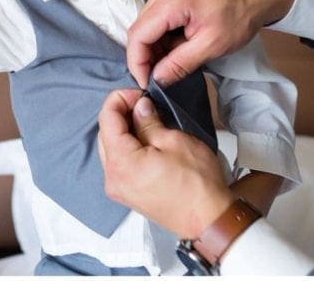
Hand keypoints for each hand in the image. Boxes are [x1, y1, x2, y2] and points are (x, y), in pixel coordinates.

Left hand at [97, 88, 233, 238]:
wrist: (208, 219)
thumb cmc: (197, 183)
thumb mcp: (174, 141)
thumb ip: (149, 121)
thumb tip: (139, 107)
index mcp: (121, 162)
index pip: (106, 118)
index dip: (120, 99)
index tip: (139, 94)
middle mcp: (112, 178)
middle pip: (105, 133)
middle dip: (121, 113)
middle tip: (143, 103)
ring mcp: (118, 189)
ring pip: (110, 148)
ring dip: (123, 130)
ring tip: (146, 119)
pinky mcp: (128, 194)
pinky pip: (118, 163)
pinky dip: (127, 147)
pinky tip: (144, 139)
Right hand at [126, 0, 295, 86]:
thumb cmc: (241, 15)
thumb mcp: (212, 45)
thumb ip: (179, 63)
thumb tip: (156, 80)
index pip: (138, 34)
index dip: (137, 62)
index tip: (146, 83)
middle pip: (140, 27)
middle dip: (147, 55)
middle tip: (162, 75)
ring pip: (147, 22)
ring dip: (155, 45)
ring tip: (174, 60)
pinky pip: (157, 14)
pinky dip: (163, 33)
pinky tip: (178, 44)